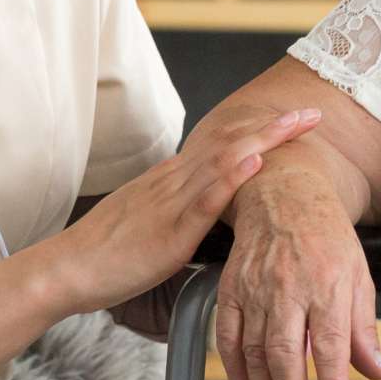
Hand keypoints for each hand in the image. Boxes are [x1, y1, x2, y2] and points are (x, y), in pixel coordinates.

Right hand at [57, 107, 321, 315]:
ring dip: (264, 139)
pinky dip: (232, 178)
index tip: (292, 121)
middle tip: (312, 112)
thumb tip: (206, 211)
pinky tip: (255, 163)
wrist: (68, 268)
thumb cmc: (106, 254)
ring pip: (223, 160)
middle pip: (231, 142)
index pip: (223, 146)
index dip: (259, 131)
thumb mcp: (149, 223)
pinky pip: (204, 199)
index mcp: (171, 180)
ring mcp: (172, 202)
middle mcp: (174, 181)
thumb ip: (178, 212)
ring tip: (297, 124)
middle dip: (274, 126)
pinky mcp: (169, 230)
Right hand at [219, 167, 380, 379]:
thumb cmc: (327, 237)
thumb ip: (364, 328)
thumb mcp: (359, 276)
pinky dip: (233, 369)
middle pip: (286, 352)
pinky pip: (227, 336)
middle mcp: (288, 287)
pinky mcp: (230, 289)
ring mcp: (255, 288)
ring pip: (254, 350)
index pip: (331, 342)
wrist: (284, 195)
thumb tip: (376, 372)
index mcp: (327, 283)